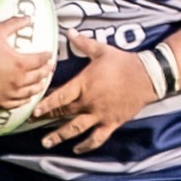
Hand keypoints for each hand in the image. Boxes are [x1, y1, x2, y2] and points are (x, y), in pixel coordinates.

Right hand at [0, 14, 52, 108]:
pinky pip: (18, 103)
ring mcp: (10, 94)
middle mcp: (18, 81)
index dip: (47, 56)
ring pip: (31, 92)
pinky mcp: (0, 103)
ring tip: (42, 82)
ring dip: (39, 86)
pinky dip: (25, 99)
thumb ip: (15, 24)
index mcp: (20, 63)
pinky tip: (26, 96)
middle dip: (46, 70)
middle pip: (39, 76)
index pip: (41, 60)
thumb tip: (29, 17)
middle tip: (49, 67)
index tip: (49, 54)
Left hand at [33, 33, 156, 152]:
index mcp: (84, 84)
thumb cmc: (123, 62)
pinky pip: (96, 138)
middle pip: (63, 113)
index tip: (33, 111)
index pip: (60, 97)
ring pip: (76, 129)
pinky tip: (77, 149)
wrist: (147, 77)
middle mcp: (89, 102)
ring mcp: (100, 114)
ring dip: (60, 136)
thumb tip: (69, 31)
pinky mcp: (111, 123)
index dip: (45, 105)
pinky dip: (86, 146)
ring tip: (46, 143)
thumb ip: (83, 43)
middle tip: (32, 123)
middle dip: (47, 118)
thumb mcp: (102, 50)